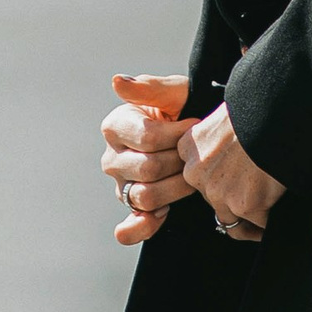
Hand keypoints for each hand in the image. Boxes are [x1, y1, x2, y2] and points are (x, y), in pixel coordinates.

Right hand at [102, 74, 193, 245]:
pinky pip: (130, 229)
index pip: (147, 137)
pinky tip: (163, 215)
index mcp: (115, 126)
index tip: (195, 124)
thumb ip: (149, 87)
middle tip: (194, 152)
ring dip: (176, 188)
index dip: (178, 134)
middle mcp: (112, 158)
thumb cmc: (184, 109)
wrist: (199, 135)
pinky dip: (142, 228)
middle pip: (148, 169)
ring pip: (145, 197)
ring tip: (190, 175)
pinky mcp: (133, 211)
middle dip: (180, 161)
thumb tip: (117, 82)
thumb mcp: (174, 92)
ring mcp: (121, 186)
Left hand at [179, 102, 285, 243]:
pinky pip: (257, 222)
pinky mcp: (244, 206)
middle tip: (253, 186)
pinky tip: (277, 205)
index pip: (197, 174)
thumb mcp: (223, 116)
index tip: (231, 176)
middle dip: (231, 195)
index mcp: (188, 148)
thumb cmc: (255, 108)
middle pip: (212, 197)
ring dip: (248, 210)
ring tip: (268, 201)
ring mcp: (218, 192)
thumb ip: (216, 138)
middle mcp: (196, 173)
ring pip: (232, 215)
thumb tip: (228, 151)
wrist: (276, 113)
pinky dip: (267, 217)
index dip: (216, 177)